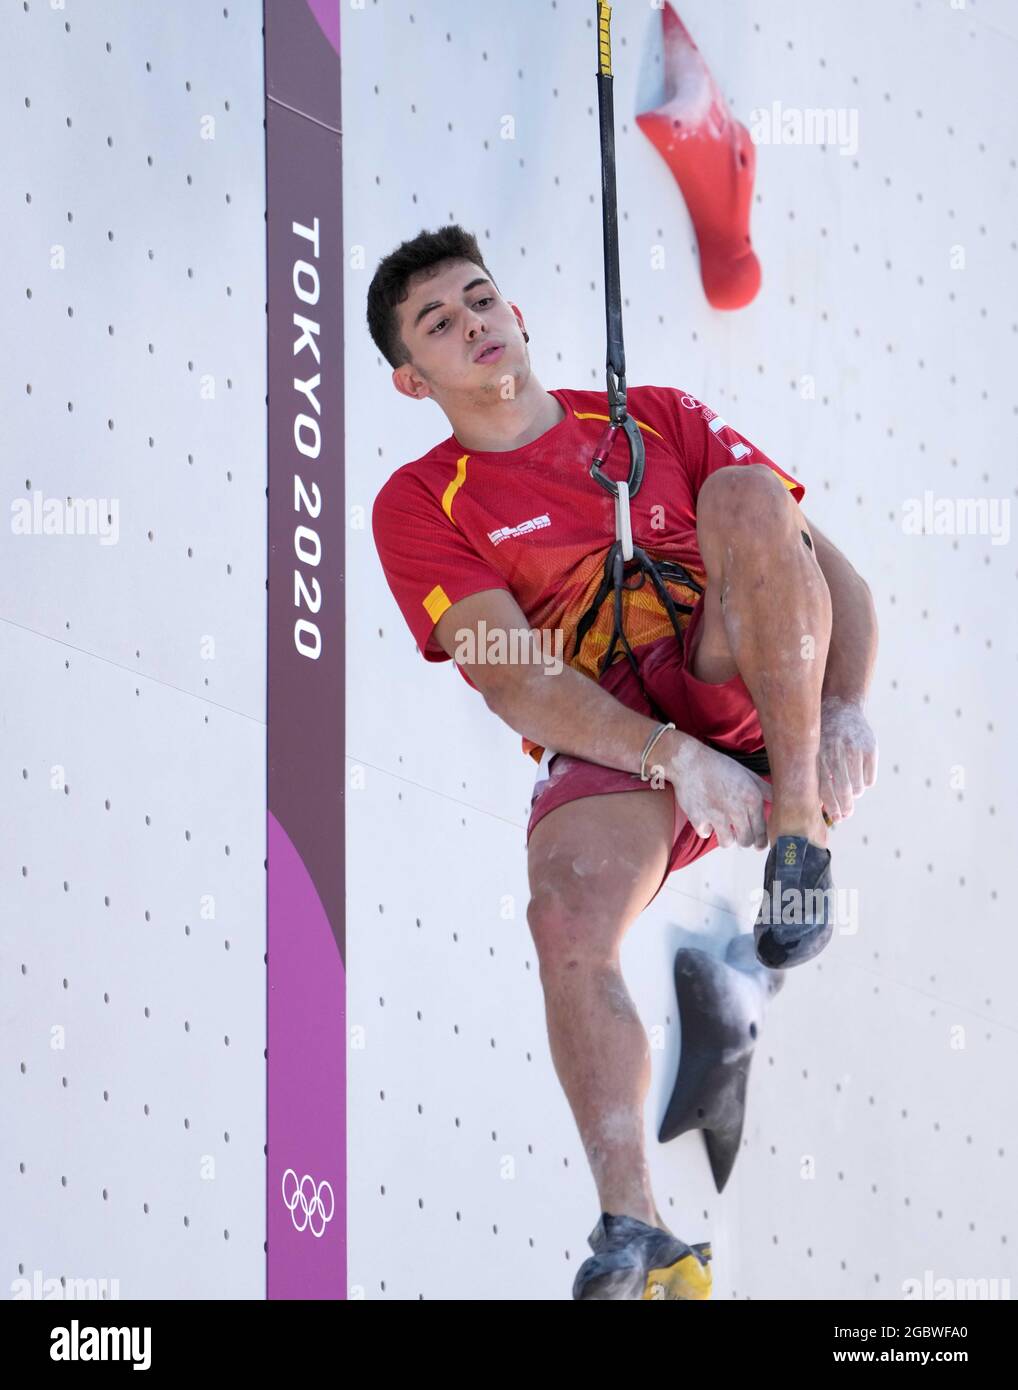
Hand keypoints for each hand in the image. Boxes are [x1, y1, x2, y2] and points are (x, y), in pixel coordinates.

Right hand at [665, 735, 771, 848]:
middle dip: (745, 840)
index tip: (758, 845)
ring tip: (724, 830)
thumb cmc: (720, 766)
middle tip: (740, 835)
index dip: (761, 841)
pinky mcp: (699, 819)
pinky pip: (706, 834)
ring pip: (727, 843)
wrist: (689, 761)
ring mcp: (717, 816)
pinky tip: (706, 819)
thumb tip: (779, 800)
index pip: (761, 830)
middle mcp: (737, 810)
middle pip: (746, 841)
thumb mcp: (747, 774)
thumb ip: (764, 790)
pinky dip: (706, 829)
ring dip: (726, 838)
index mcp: (752, 799)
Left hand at [817, 695, 877, 823]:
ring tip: (852, 792)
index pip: (825, 790)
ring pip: (858, 788)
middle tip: (847, 814)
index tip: (837, 818)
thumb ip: (816, 776)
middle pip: (844, 791)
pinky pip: (870, 779)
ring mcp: (854, 749)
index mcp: (818, 756)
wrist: (840, 707)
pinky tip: (860, 777)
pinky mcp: (870, 748)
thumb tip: (820, 808)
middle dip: (846, 808)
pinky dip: (865, 783)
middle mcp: (835, 752)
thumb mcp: (814, 753)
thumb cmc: (823, 738)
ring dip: (855, 795)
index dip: (832, 808)